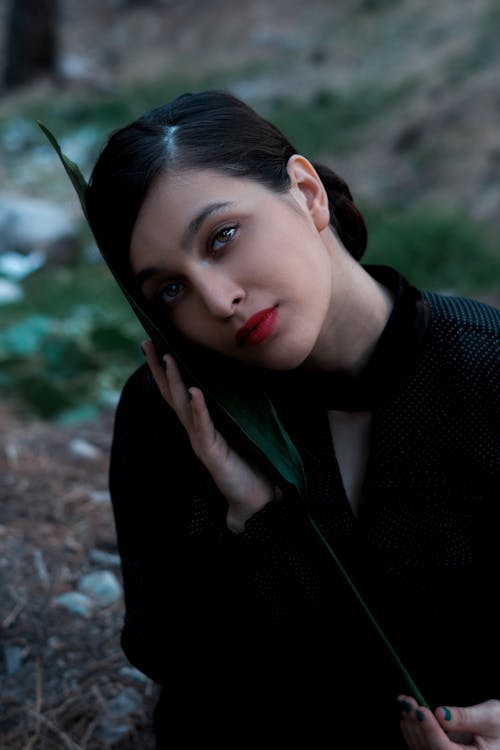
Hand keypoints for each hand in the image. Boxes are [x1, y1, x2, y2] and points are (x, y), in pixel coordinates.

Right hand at [142, 341, 279, 531]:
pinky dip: (199, 409)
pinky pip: (204, 426)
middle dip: (159, 368)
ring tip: (168, 357)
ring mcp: (201, 442)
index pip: (177, 393)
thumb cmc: (248, 465)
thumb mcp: (236, 432)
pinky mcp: (212, 452)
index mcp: (198, 426)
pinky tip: (195, 391)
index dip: (164, 370)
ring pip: (183, 407)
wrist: (254, 499)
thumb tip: (231, 384)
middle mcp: (194, 431)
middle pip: (171, 395)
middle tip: (147, 343)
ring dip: (176, 381)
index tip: (154, 345)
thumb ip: (227, 414)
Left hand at [398, 694, 499, 748]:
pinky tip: (408, 712)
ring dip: (411, 725)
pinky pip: (422, 747)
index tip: (420, 710)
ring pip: (422, 749)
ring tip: (405, 702)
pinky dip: (413, 729)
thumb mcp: (490, 717)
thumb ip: (466, 718)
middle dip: (416, 724)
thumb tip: (440, 714)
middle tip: (407, 701)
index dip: (430, 731)